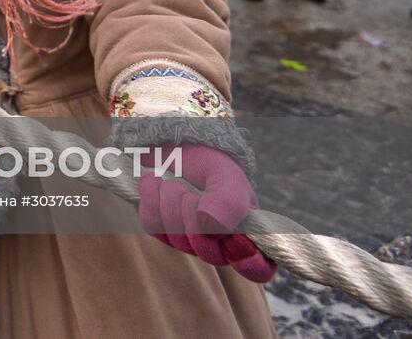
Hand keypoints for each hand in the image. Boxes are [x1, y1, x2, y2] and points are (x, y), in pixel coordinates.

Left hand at [136, 144, 275, 282]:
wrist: (170, 143)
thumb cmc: (207, 162)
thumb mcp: (226, 176)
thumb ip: (229, 201)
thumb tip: (212, 227)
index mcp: (248, 231)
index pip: (259, 268)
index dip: (248, 260)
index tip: (233, 236)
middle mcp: (220, 242)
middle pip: (210, 254)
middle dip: (196, 217)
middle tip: (191, 190)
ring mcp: (189, 240)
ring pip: (177, 240)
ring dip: (171, 202)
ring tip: (174, 182)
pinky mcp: (161, 231)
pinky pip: (154, 226)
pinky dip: (152, 200)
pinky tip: (156, 183)